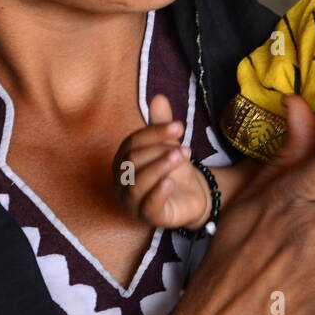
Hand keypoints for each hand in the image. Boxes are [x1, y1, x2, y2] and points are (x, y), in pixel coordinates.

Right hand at [112, 95, 209, 230]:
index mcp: (123, 160)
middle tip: (183, 147)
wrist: (192, 195)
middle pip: (132, 161)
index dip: (154, 133)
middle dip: (158, 150)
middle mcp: (122, 181)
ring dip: (159, 168)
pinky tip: (171, 182)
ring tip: (180, 157)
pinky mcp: (147, 218)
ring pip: (137, 184)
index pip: (132, 143)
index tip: (179, 126)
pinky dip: (158, 193)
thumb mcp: (169, 144)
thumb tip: (159, 97)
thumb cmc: (174, 169)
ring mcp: (132, 201)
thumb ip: (161, 124)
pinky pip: (147, 206)